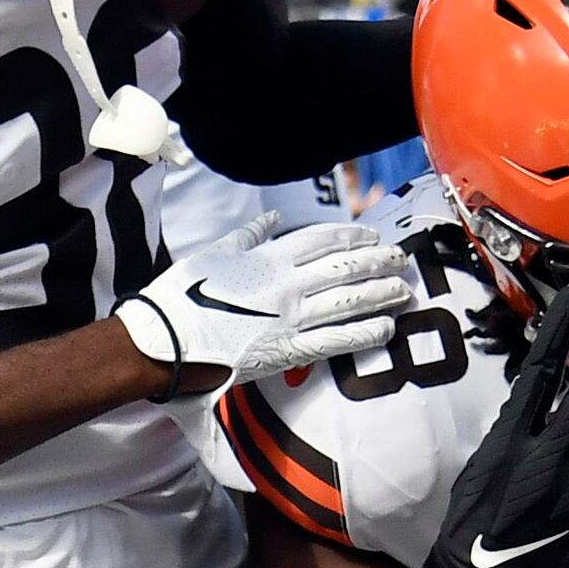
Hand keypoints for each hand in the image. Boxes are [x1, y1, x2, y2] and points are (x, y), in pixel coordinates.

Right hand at [113, 218, 411, 390]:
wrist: (165, 338)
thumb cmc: (181, 296)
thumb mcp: (214, 253)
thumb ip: (248, 236)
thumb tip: (268, 219)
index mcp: (267, 257)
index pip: (322, 239)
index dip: (351, 235)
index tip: (371, 234)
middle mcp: (286, 284)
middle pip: (343, 267)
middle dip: (376, 261)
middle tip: (400, 259)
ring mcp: (290, 316)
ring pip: (347, 300)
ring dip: (380, 293)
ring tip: (403, 290)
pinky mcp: (287, 349)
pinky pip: (336, 339)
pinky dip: (364, 332)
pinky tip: (387, 329)